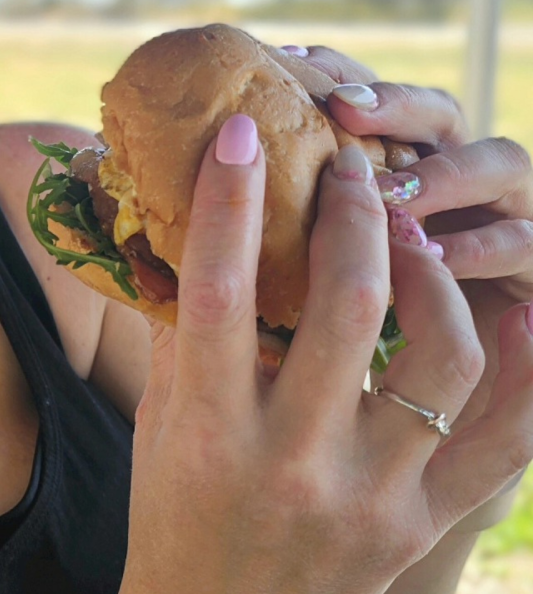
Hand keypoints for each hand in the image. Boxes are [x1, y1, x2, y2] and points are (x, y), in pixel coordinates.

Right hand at [121, 115, 532, 593]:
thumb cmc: (175, 514)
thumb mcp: (161, 425)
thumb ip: (186, 337)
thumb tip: (190, 237)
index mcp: (209, 432)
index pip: (220, 293)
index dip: (232, 202)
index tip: (243, 133)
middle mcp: (292, 460)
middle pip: (348, 308)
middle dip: (354, 216)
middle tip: (351, 169)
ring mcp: (369, 495)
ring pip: (441, 360)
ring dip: (433, 276)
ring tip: (409, 236)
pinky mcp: (420, 524)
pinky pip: (502, 440)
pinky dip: (527, 368)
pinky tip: (520, 310)